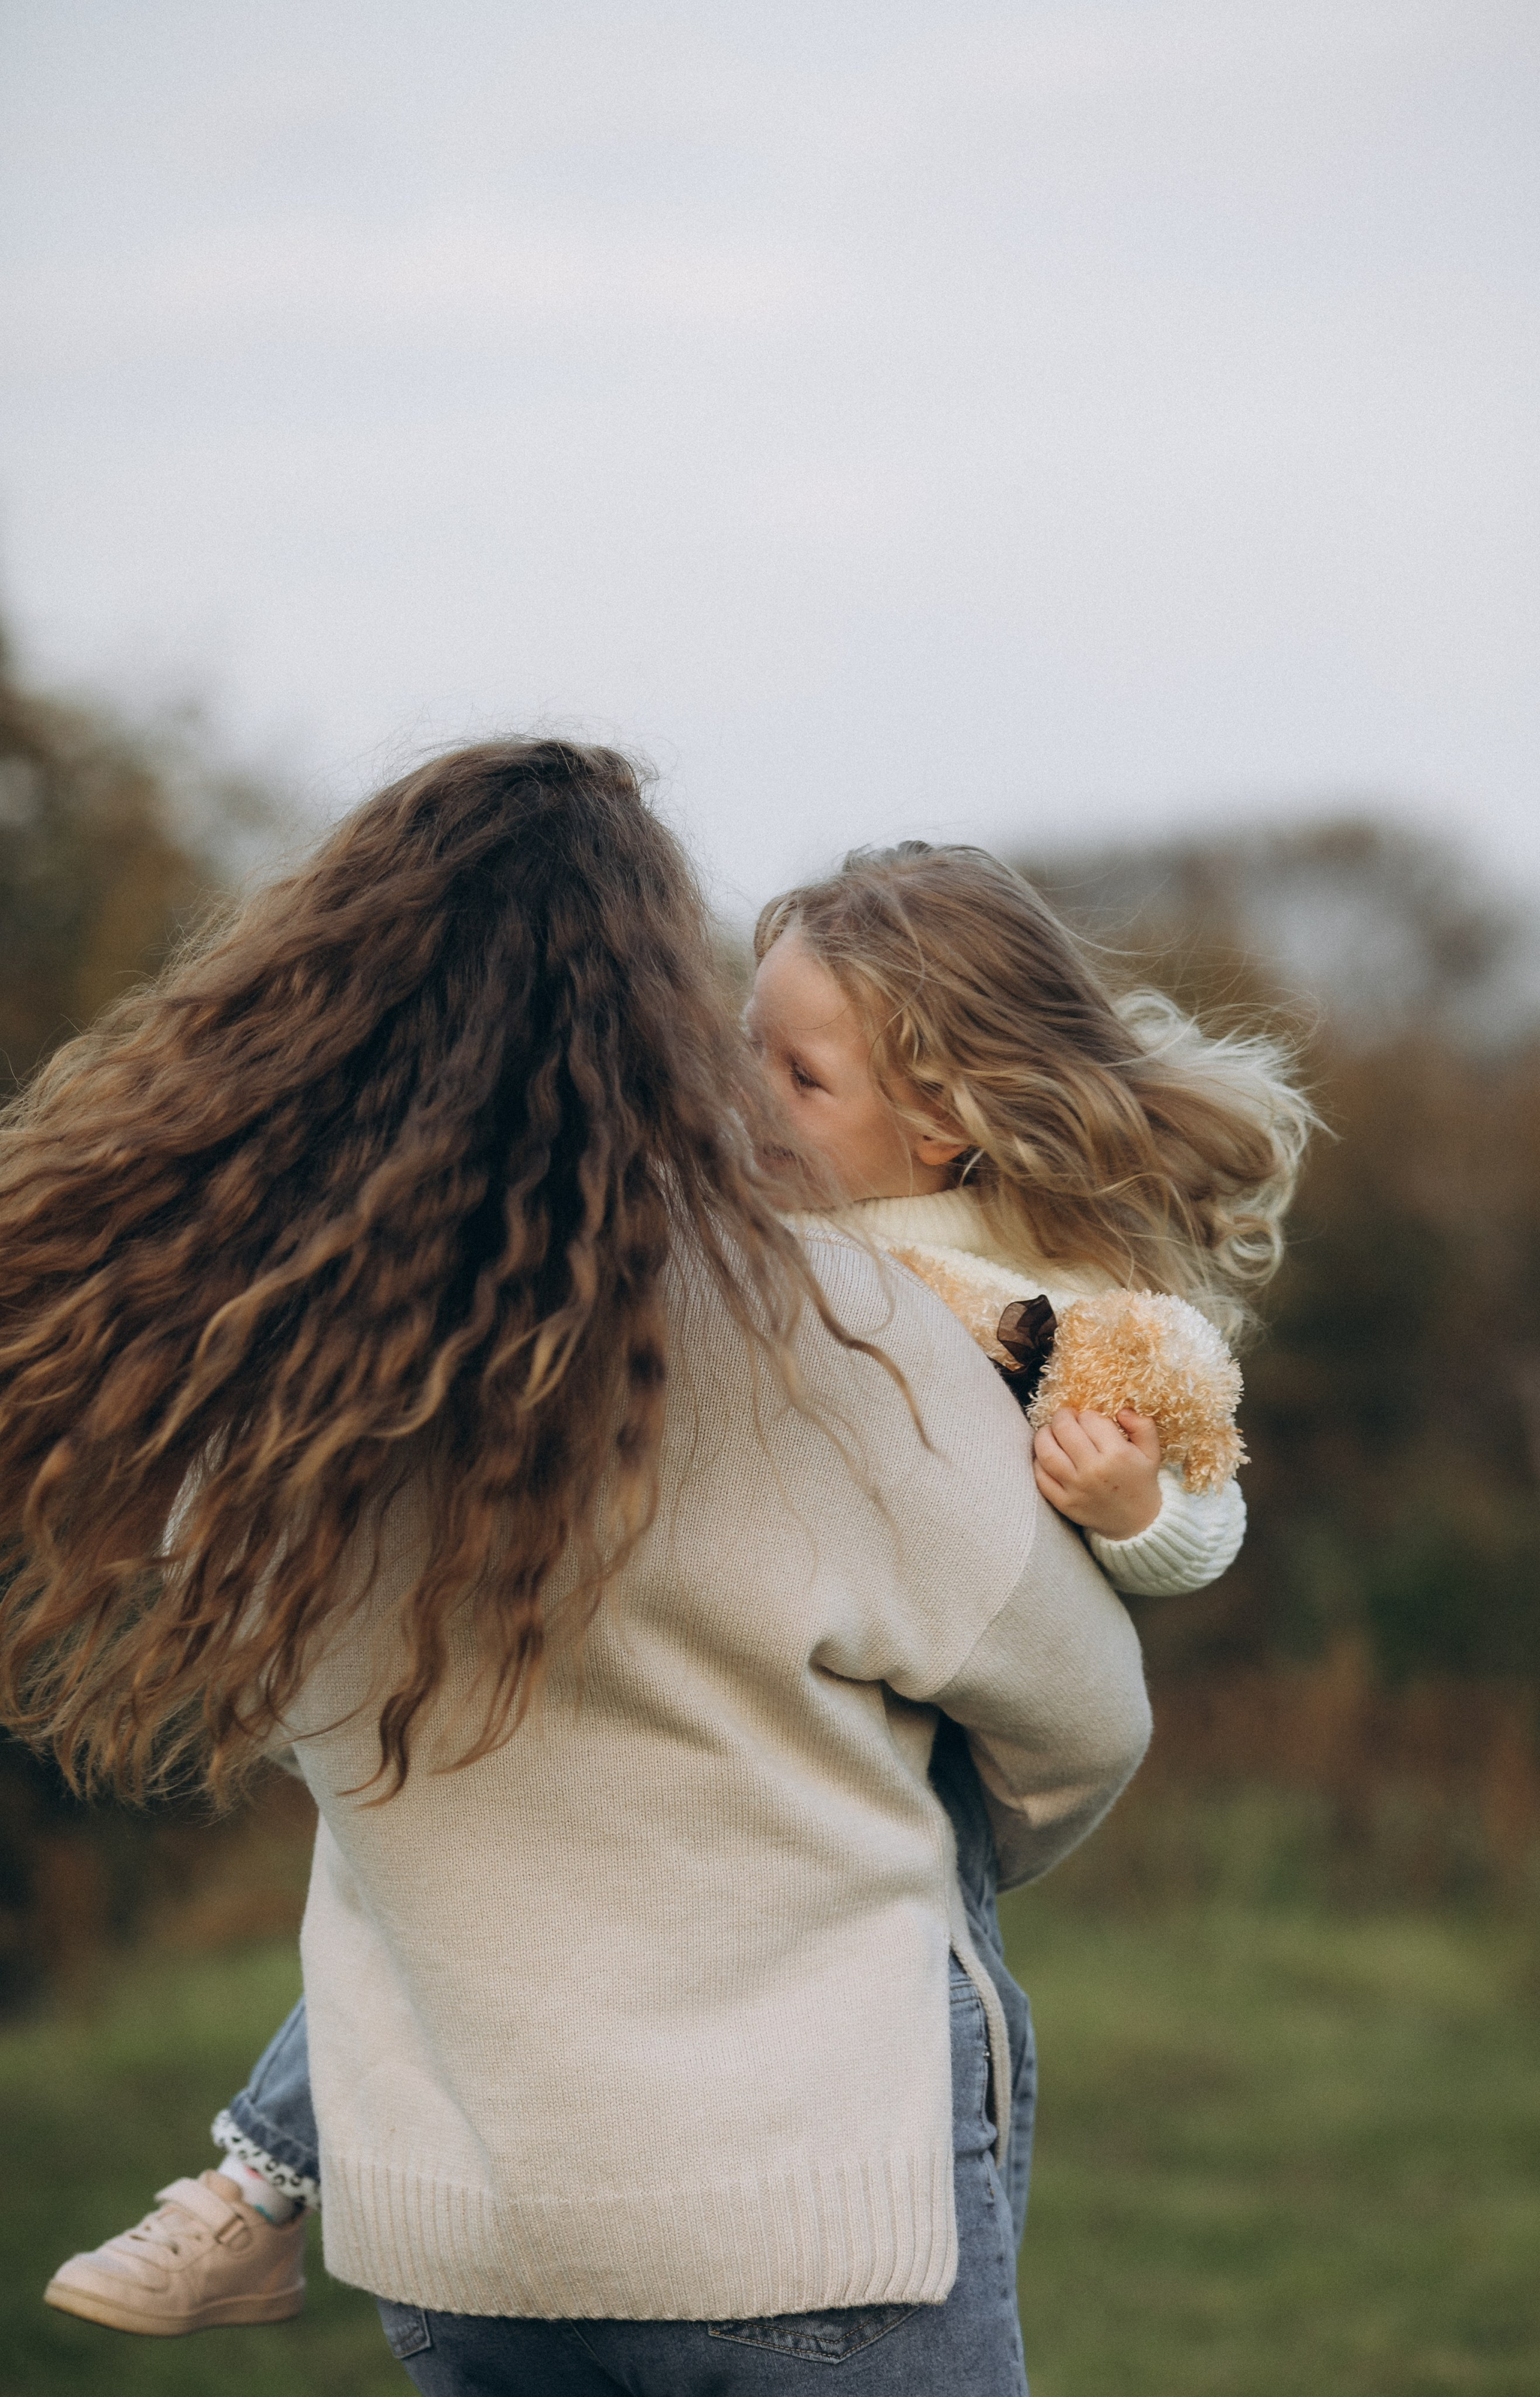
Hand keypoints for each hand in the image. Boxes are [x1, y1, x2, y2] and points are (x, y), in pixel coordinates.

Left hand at [1032, 1408, 1162, 1539]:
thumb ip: (1142, 1425)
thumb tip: (1122, 1411)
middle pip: (1064, 1429)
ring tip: (1052, 1432)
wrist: (1137, 1523)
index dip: (1088, 1415)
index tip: (1091, 1421)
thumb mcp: (1151, 1452)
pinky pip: (1041, 1477)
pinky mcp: (1064, 1503)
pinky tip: (1048, 1456)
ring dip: (1044, 1434)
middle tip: (1067, 1418)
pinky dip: (1039, 1461)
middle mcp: (1094, 1470)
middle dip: (1063, 1416)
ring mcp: (1076, 1488)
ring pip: (1046, 1451)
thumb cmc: (1141, 1481)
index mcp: (1117, 1455)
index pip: (1090, 1419)